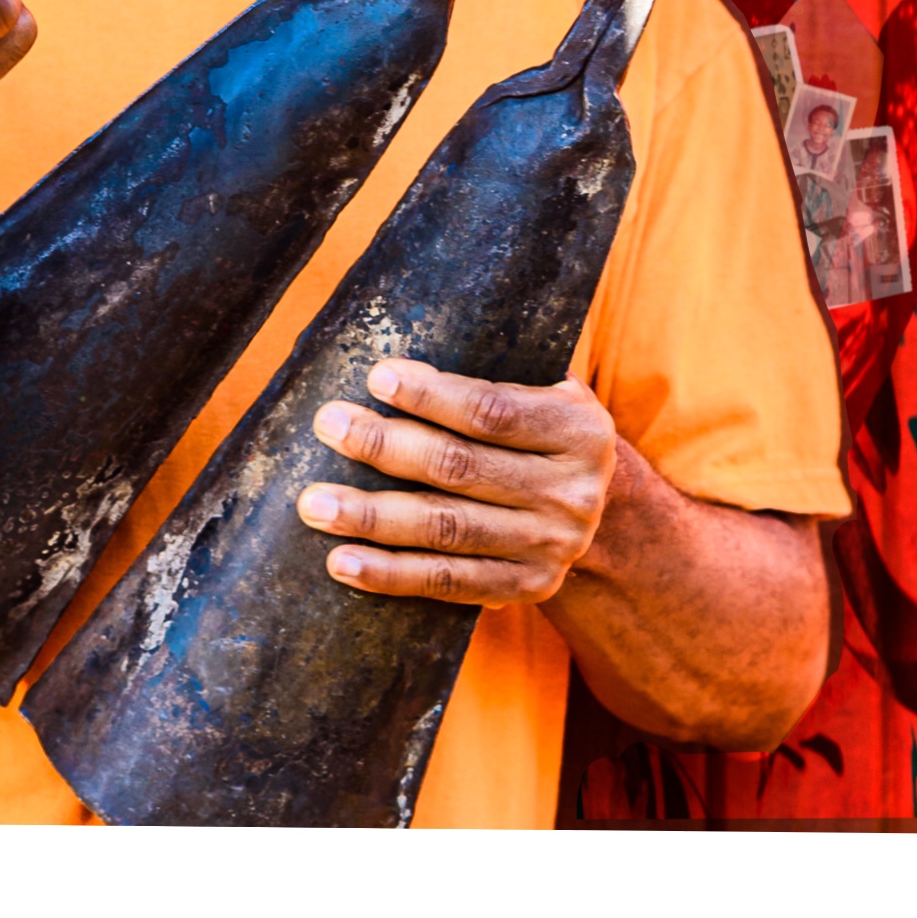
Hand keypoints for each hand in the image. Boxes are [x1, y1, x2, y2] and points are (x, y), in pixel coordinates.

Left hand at [297, 359, 616, 605]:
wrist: (601, 513)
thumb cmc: (539, 430)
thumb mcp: (544, 388)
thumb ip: (496, 365)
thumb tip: (401, 328)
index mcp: (579, 430)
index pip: (494, 411)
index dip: (433, 394)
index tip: (376, 376)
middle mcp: (573, 493)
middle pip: (461, 468)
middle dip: (385, 445)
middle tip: (328, 425)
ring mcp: (552, 547)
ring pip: (448, 530)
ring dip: (373, 517)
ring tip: (315, 504)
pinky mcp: (528, 589)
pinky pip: (450, 583)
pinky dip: (392, 575)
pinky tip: (343, 562)